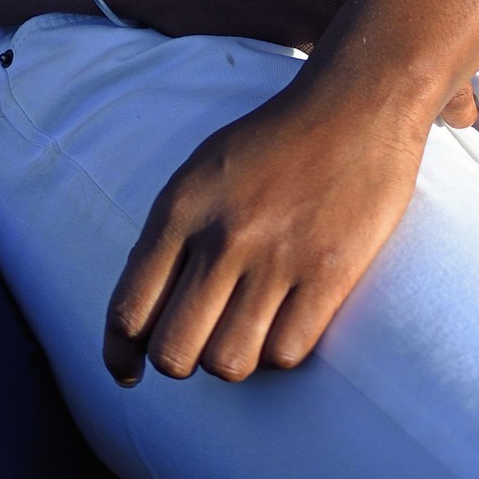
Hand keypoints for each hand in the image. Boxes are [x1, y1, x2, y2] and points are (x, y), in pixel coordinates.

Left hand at [103, 71, 427, 385]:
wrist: (356, 105)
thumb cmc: (274, 142)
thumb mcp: (202, 171)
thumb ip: (170, 236)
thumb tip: (140, 319)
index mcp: (181, 207)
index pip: (128, 309)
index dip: (122, 355)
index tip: (130, 374)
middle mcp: (222, 235)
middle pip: (174, 353)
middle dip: (181, 361)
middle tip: (199, 344)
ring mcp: (276, 257)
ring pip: (228, 363)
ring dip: (234, 359)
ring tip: (246, 330)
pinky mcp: (329, 274)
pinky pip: (286, 354)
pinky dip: (281, 351)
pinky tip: (286, 321)